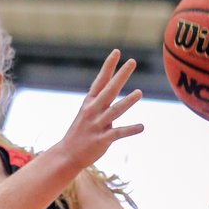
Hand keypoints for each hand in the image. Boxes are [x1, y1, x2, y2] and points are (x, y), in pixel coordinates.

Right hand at [58, 51, 143, 172]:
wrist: (67, 155)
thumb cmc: (80, 132)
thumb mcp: (87, 112)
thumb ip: (101, 100)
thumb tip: (113, 85)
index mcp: (89, 103)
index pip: (100, 81)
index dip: (108, 67)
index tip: (117, 52)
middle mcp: (93, 111)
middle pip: (109, 91)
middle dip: (120, 76)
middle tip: (132, 62)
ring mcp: (97, 125)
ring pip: (114, 111)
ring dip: (127, 102)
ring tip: (140, 92)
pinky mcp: (101, 140)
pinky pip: (118, 133)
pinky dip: (130, 130)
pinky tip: (142, 127)